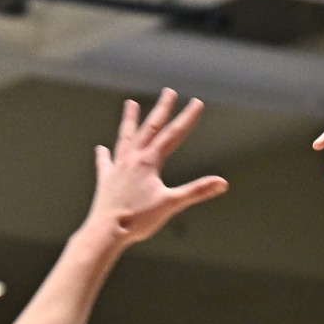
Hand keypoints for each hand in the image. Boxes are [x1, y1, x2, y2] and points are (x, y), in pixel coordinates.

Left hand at [86, 92, 226, 244]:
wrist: (106, 231)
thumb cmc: (138, 220)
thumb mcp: (171, 204)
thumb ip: (197, 191)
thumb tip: (222, 183)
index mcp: (149, 162)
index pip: (173, 135)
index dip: (187, 118)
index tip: (196, 102)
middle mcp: (132, 159)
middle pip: (149, 128)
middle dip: (161, 110)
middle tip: (168, 92)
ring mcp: (117, 167)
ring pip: (125, 138)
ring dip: (130, 120)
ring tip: (130, 104)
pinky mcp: (106, 180)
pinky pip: (105, 163)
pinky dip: (105, 155)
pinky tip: (102, 148)